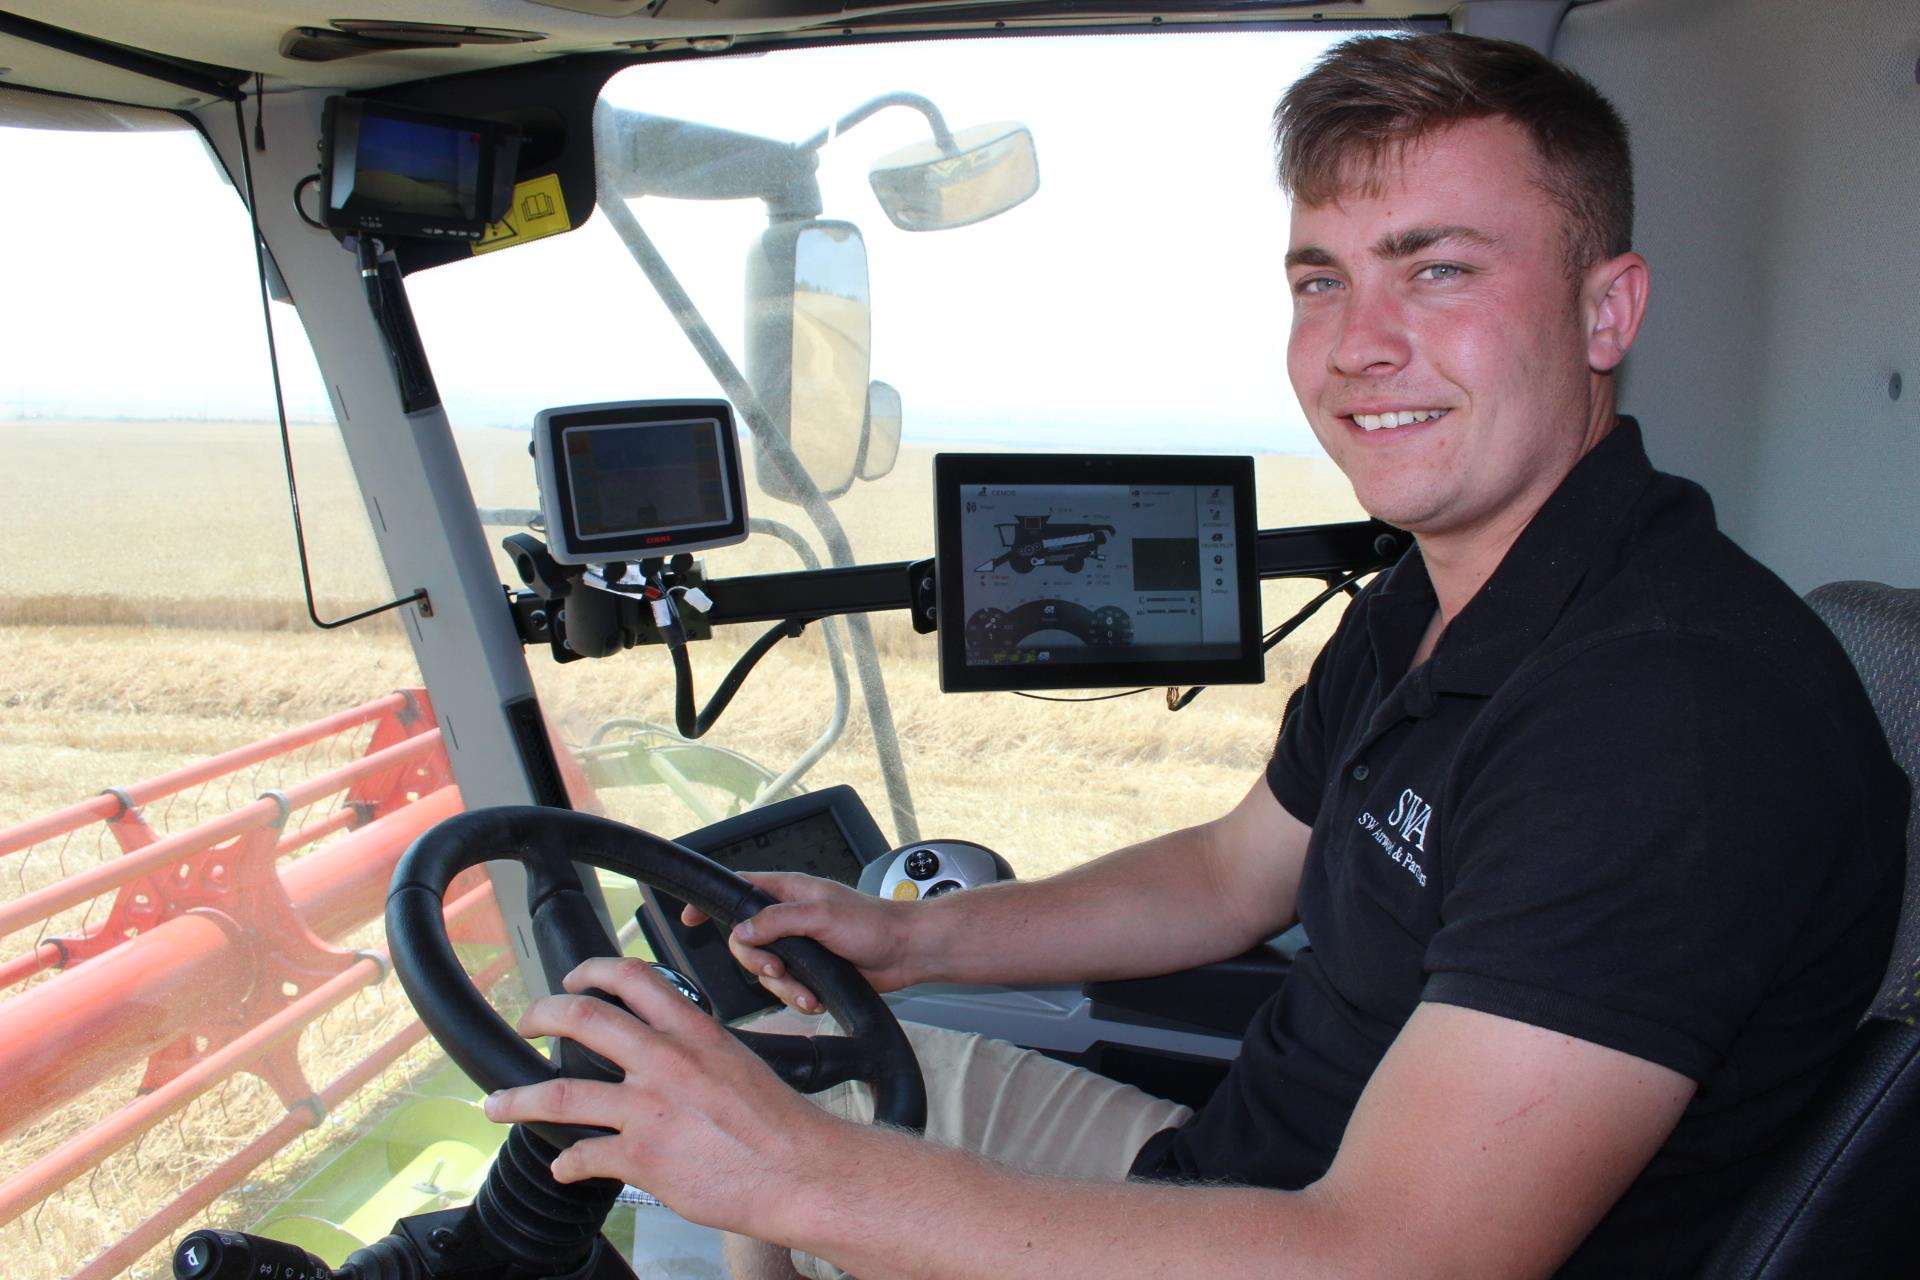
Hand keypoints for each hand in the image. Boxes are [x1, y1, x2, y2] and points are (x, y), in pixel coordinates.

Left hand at [482, 956, 846, 1237]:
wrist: (801, 1170)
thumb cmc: (781, 1124)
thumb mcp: (741, 1062)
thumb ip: (699, 1052)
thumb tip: (675, 1053)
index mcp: (694, 1032)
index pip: (634, 978)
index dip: (593, 970)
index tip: (574, 977)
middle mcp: (665, 1062)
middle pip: (583, 1018)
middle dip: (541, 1015)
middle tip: (526, 1022)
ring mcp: (648, 1109)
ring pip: (559, 1094)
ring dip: (518, 1099)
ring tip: (497, 1103)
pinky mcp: (641, 1157)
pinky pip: (583, 1156)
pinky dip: (567, 1163)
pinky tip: (564, 1167)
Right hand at [681, 871, 920, 1012]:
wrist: (905, 952)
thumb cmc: (873, 924)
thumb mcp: (821, 916)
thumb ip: (778, 920)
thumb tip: (741, 930)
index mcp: (789, 891)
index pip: (739, 888)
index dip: (712, 902)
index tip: (689, 917)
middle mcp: (789, 917)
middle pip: (746, 942)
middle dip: (758, 963)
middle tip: (778, 971)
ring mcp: (798, 944)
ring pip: (765, 970)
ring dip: (783, 987)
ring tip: (806, 993)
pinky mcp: (810, 969)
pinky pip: (787, 987)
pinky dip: (798, 997)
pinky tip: (816, 999)